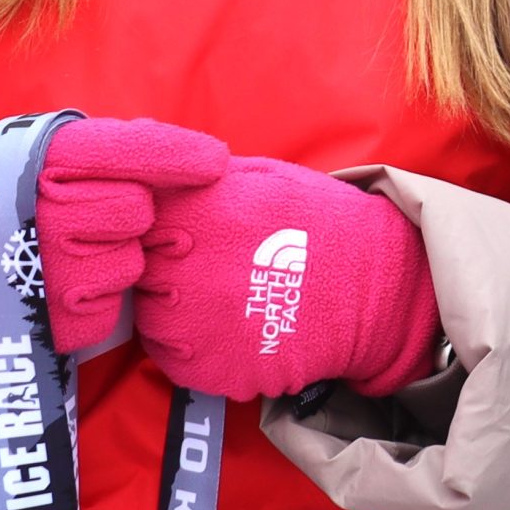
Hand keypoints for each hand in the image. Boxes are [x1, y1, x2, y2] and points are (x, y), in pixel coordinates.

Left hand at [37, 118, 440, 399]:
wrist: (374, 287)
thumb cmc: (319, 224)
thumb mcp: (264, 176)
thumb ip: (200, 170)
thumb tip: (141, 138)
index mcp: (195, 218)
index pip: (135, 226)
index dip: (163, 232)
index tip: (192, 236)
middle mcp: (185, 272)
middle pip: (140, 274)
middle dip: (168, 271)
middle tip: (214, 270)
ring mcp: (195, 328)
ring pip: (154, 321)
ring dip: (178, 313)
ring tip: (227, 301)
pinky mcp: (211, 370)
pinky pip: (178, 362)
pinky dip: (197, 351)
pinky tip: (234, 331)